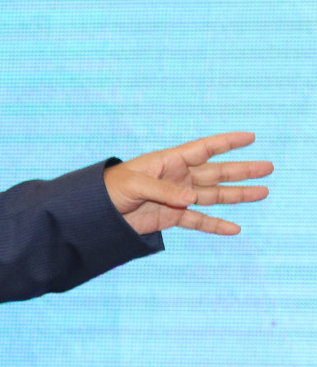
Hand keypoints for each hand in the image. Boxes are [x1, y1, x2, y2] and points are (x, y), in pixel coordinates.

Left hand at [104, 131, 271, 235]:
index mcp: (168, 162)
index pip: (203, 149)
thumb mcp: (134, 185)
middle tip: (268, 166)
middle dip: (241, 170)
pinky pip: (199, 221)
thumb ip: (163, 191)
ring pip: (214, 196)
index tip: (250, 137)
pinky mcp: (172, 217)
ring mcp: (177, 198)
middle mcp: (178, 178)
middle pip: (216, 172)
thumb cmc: (110, 189)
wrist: (97, 212)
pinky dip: (216, 225)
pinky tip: (234, 229)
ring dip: (238, 195)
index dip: (226, 143)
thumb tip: (192, 199)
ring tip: (263, 192)